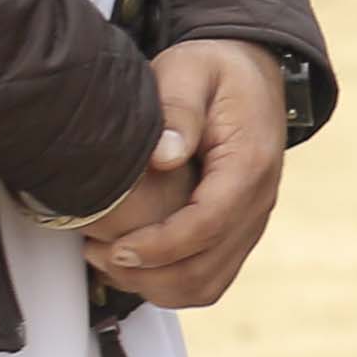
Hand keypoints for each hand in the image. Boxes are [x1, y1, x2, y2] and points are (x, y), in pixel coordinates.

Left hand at [91, 41, 291, 307]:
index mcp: (250, 164)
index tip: (116, 248)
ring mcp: (251, 220)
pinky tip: (135, 263)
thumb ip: (178, 110)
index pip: (209, 225)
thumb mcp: (190, 70)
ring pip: (208, 284)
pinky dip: (170, 284)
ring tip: (110, 261)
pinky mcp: (238, 231)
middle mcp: (259, 200)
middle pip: (207, 268)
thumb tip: (164, 156)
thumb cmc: (214, 71)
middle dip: (149, 274)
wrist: (252, 71)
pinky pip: (210, 279)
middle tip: (98, 255)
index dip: (160, 246)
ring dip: (157, 286)